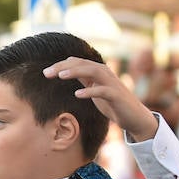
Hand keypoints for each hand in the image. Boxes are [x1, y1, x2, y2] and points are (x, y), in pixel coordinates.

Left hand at [43, 58, 158, 140]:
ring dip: (76, 72)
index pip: (77, 62)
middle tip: (46, 73)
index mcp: (97, 71)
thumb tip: (66, 70)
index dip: (60, 65)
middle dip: (64, 67)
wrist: (134, 116)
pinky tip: (77, 94)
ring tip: (61, 76)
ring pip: (93, 71)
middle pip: (82, 63)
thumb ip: (83, 79)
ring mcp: (112, 83)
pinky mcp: (117, 96)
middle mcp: (105, 73)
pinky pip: (103, 90)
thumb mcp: (94, 89)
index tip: (45, 72)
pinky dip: (90, 91)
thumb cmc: (112, 103)